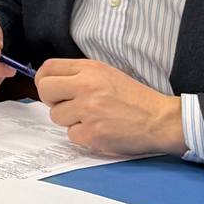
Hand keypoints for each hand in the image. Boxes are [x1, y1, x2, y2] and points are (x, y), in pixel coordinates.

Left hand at [35, 61, 184, 158]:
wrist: (159, 120)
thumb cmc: (135, 98)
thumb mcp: (107, 74)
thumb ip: (80, 75)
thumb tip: (52, 82)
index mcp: (90, 69)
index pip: (49, 68)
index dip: (44, 79)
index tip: (50, 88)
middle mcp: (86, 87)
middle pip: (45, 91)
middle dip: (51, 100)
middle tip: (67, 105)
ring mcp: (88, 111)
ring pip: (56, 116)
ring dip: (69, 120)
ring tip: (91, 117)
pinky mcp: (92, 133)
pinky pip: (71, 135)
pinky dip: (82, 135)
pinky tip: (99, 129)